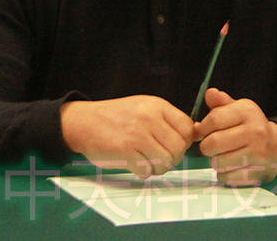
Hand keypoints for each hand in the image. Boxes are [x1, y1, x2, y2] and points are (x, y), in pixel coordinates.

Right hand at [60, 96, 193, 178]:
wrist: (85, 121)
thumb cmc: (116, 116)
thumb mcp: (144, 106)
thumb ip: (166, 119)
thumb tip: (191, 135)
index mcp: (156, 106)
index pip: (187, 127)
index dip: (185, 141)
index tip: (176, 146)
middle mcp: (149, 118)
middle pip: (178, 148)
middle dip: (173, 158)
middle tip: (163, 158)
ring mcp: (137, 135)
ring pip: (165, 161)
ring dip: (159, 167)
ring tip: (149, 162)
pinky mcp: (125, 152)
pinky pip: (147, 170)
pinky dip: (144, 172)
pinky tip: (136, 164)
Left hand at [194, 88, 276, 185]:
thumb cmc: (250, 126)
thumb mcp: (238, 109)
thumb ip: (221, 103)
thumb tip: (209, 93)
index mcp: (247, 112)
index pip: (214, 119)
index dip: (202, 128)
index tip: (201, 132)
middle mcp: (255, 132)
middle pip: (213, 143)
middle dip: (206, 146)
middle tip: (210, 146)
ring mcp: (257, 154)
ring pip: (218, 162)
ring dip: (215, 161)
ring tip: (222, 155)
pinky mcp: (257, 173)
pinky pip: (226, 177)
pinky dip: (223, 174)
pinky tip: (231, 167)